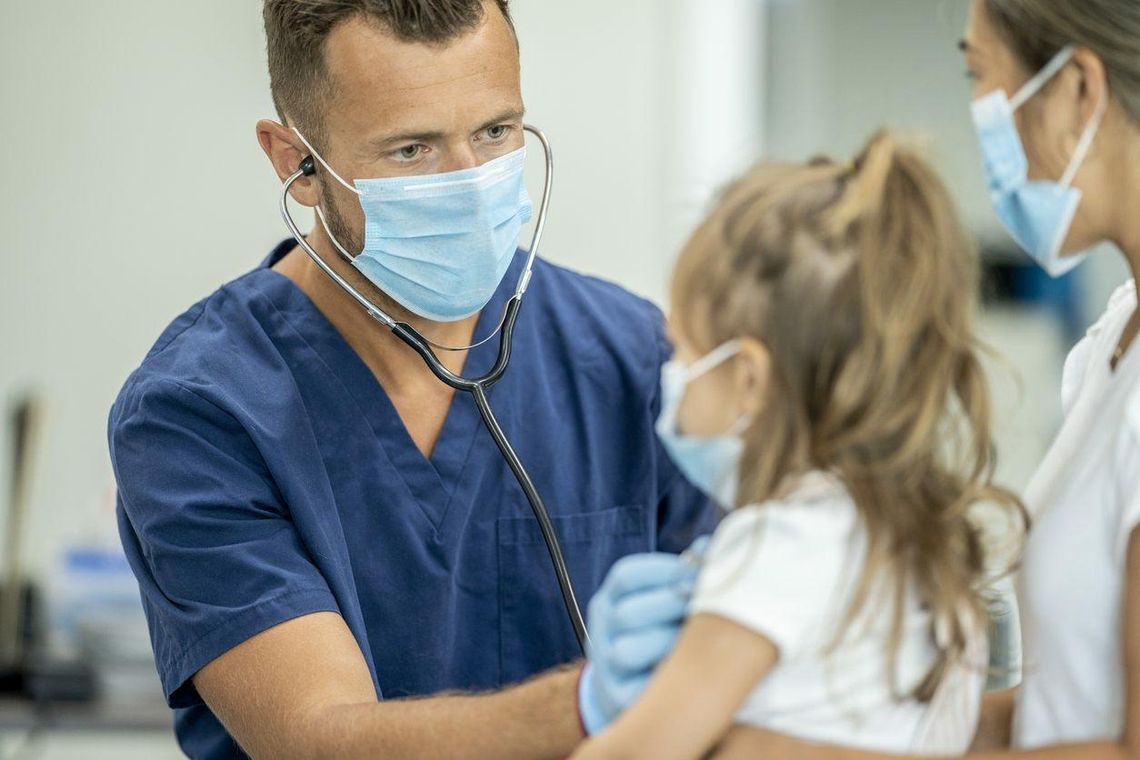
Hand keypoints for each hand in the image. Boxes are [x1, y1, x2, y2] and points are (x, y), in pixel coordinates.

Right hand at [577, 537, 708, 733]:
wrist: (631, 685)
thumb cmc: (661, 632)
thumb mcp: (663, 599)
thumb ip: (683, 575)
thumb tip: (709, 546)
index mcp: (610, 598)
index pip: (627, 576)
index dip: (669, 574)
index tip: (705, 576)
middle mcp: (601, 628)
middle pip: (629, 613)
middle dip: (674, 611)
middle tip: (711, 614)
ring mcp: (603, 663)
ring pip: (627, 652)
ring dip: (668, 648)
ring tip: (700, 647)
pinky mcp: (613, 698)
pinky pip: (636, 691)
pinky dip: (666, 684)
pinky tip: (690, 675)